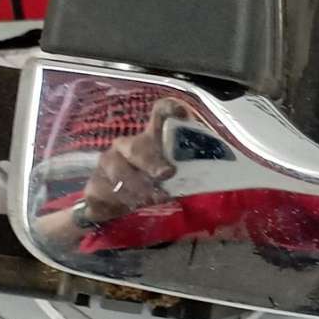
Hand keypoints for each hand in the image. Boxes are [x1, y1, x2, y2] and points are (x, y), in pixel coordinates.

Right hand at [82, 98, 189, 223]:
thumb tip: (224, 178)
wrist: (110, 209)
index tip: (180, 112)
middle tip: (167, 173)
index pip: (159, 113)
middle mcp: (127, 145)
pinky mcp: (94, 184)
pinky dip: (120, 201)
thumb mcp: (171, 180)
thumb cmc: (148, 187)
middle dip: (153, 161)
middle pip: (138, 146)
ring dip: (140, 187)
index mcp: (150, 139)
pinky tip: (130, 206)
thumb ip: (190, 174)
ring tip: (156, 199)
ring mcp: (107, 163)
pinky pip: (106, 192)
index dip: (169, 109)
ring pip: (121, 171)